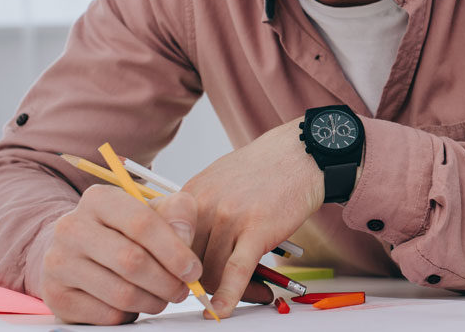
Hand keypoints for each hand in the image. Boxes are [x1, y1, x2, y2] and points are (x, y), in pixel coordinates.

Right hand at [38, 186, 201, 324]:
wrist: (80, 252)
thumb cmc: (127, 231)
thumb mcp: (156, 211)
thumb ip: (178, 214)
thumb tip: (184, 237)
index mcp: (98, 199)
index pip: (142, 223)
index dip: (174, 251)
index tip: (193, 269)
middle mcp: (71, 227)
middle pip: (131, 261)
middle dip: (166, 281)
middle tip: (182, 290)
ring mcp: (57, 262)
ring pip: (121, 292)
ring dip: (152, 301)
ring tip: (162, 297)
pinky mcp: (55, 295)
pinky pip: (106, 314)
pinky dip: (129, 314)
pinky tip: (134, 304)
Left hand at [182, 117, 325, 317]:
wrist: (298, 155)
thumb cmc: (261, 169)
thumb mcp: (215, 181)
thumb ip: (197, 212)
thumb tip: (187, 251)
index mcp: (190, 196)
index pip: (166, 244)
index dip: (171, 268)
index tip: (178, 280)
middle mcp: (204, 205)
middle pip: (186, 262)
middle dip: (197, 282)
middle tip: (209, 291)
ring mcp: (230, 217)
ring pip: (211, 271)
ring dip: (222, 289)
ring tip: (240, 293)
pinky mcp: (257, 228)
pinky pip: (236, 270)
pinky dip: (228, 295)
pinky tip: (222, 309)